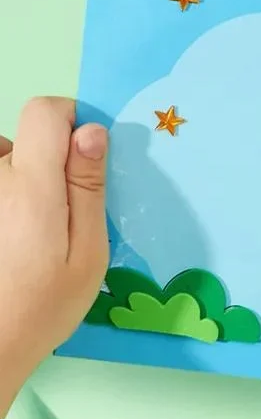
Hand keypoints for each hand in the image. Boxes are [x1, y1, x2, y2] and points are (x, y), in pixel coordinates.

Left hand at [0, 97, 108, 418]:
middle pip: (21, 140)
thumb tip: (92, 131)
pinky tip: (7, 240)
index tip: (86, 157)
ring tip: (25, 234)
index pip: (46, 113)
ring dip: (16, 184)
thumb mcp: (87, 252)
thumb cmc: (45, 306)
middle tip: (56, 219)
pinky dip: (5, 202)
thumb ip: (87, 188)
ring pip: (1, 164)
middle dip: (44, 166)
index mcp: (29, 186)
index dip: (72, 121)